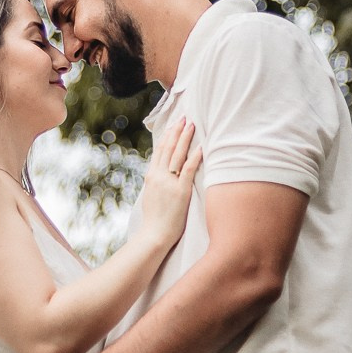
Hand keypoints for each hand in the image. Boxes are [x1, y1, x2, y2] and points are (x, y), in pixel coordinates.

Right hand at [136, 117, 201, 246]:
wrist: (154, 235)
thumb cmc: (155, 219)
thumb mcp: (151, 196)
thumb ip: (156, 182)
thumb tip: (161, 174)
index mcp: (151, 176)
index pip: (159, 150)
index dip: (167, 135)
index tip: (174, 124)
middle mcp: (159, 176)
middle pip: (168, 148)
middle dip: (176, 131)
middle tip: (184, 117)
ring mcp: (169, 183)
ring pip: (177, 155)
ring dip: (185, 138)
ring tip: (192, 124)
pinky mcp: (181, 192)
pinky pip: (188, 170)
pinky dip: (195, 157)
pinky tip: (201, 147)